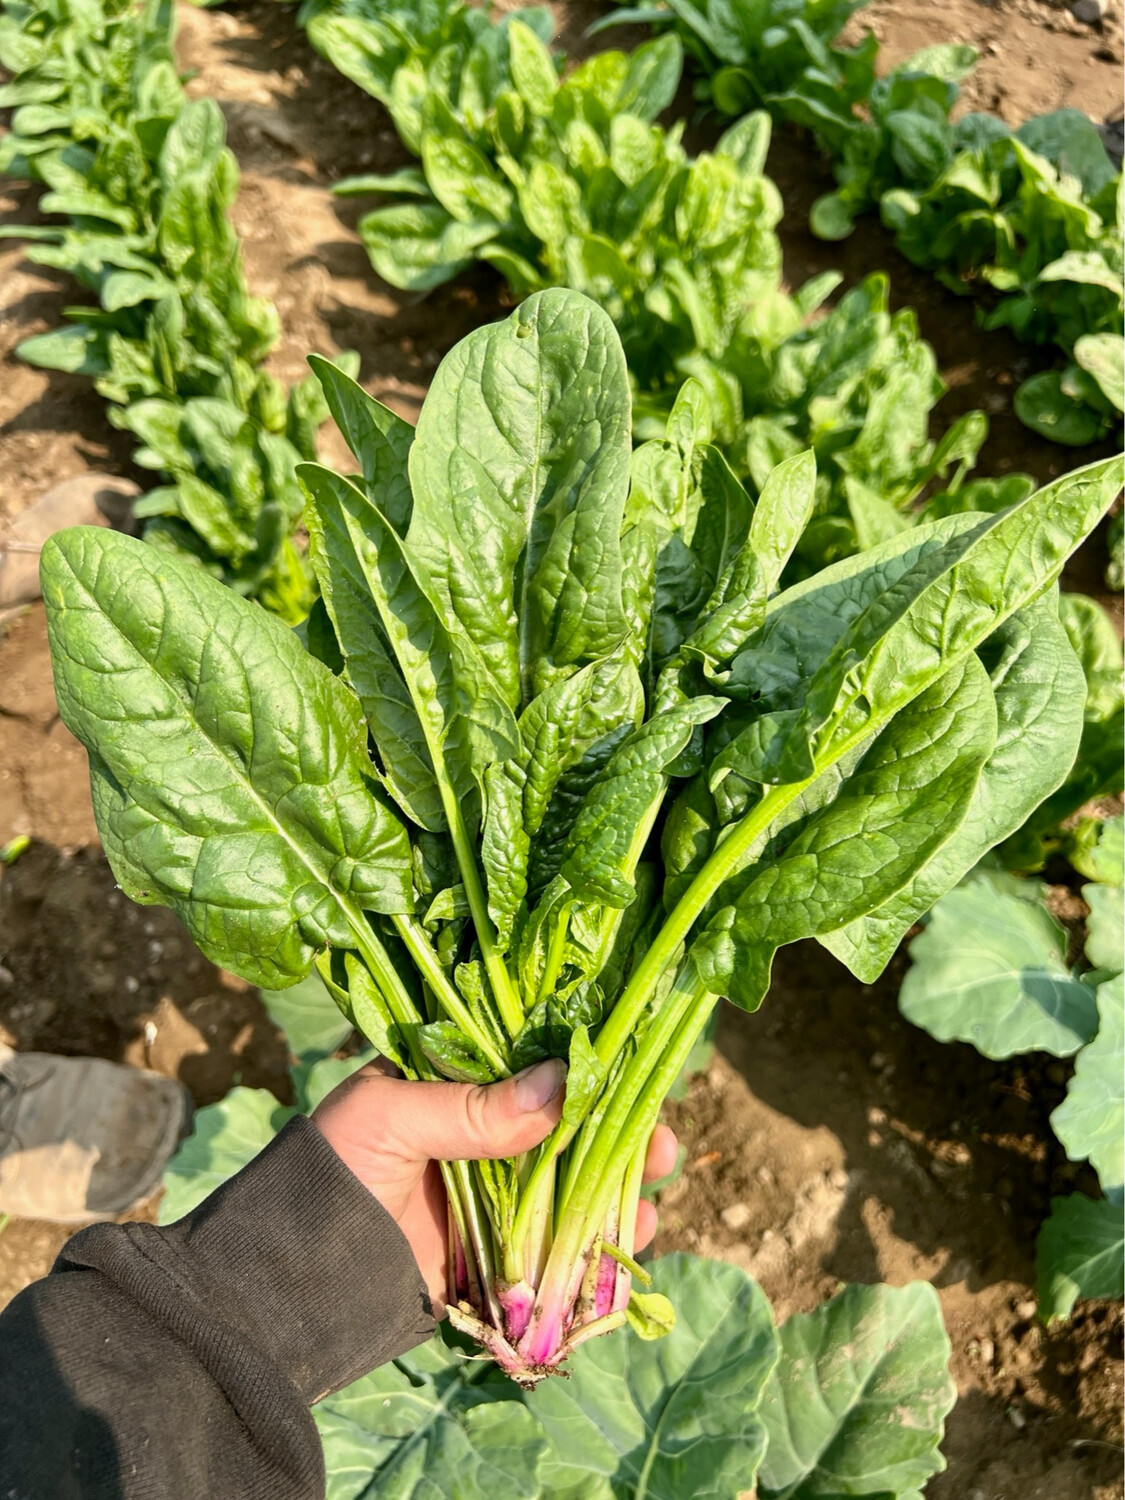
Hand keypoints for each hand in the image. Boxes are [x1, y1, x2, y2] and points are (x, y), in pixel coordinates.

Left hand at [313, 1057, 677, 1314]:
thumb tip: (561, 1084)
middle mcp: (478, 1136)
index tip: (630, 1070)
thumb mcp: (390, 1118)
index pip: (529, 1064)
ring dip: (618, 1188)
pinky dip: (595, 1246)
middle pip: (566, 1126)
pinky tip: (630, 1241)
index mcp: (450, 1086)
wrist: (283, 1282)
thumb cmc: (328, 1174)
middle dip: (618, 1132)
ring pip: (572, 1186)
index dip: (583, 1066)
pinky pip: (556, 1247)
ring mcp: (490, 1198)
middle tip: (663, 1141)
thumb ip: (472, 1107)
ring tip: (657, 1191)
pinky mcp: (494, 1256)